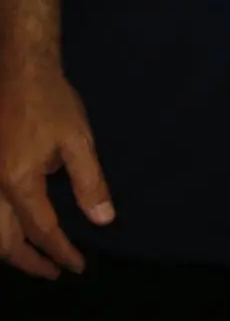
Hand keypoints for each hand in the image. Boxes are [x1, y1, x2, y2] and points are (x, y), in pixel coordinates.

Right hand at [0, 60, 112, 277]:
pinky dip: (2, 230)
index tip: (76, 266)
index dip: (60, 252)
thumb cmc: (52, 103)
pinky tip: (17, 230)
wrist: (19, 72)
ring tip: (36, 260)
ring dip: (10, 250)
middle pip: (4, 241)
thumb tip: (103, 220)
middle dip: (29, 262)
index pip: (41, 230)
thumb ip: (89, 183)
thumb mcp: (79, 141)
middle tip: (54, 273)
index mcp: (18, 183)